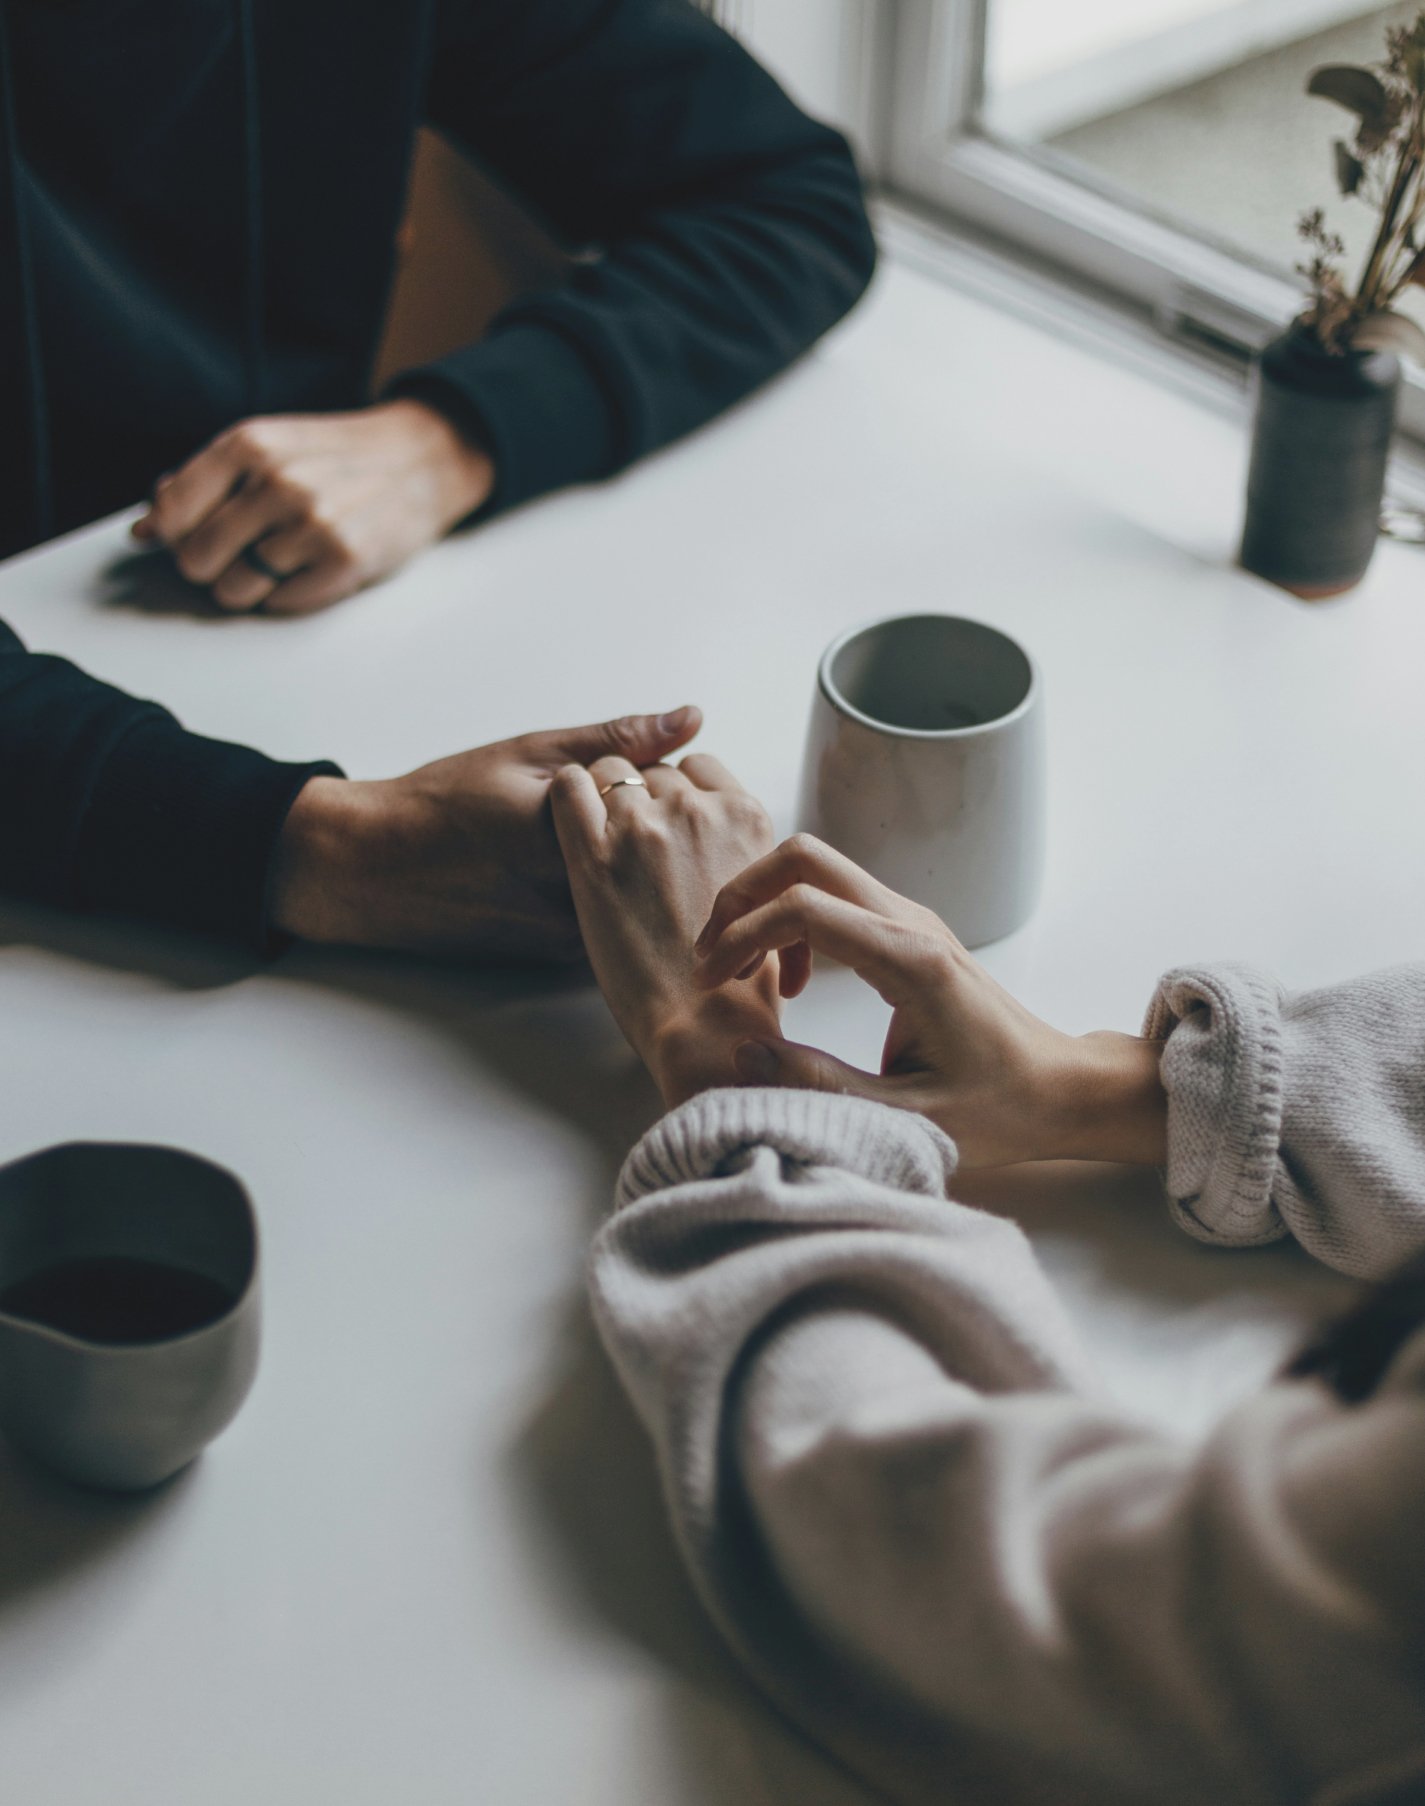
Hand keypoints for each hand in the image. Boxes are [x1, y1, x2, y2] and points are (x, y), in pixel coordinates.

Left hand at [132, 399, 494, 614]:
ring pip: (234, 591)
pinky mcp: (343, 562)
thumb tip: (143, 530)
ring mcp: (312, 524)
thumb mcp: (268, 445)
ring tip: (281, 560)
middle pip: (196, 560)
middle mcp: (277, 482)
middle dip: (211, 566)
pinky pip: (279, 604)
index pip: (170, 514)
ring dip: (250, 586)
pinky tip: (310, 568)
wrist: (421, 459)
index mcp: (249, 445)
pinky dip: (287, 595)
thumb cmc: (336, 457)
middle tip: (242, 552)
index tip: (191, 537)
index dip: (172, 536)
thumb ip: (202, 483)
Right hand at [270, 707, 701, 958]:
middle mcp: (582, 896)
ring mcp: (576, 935)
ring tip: (568, 842)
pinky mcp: (565, 957)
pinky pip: (618, 921)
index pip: (669, 805)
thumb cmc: (445, 804)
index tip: (625, 772)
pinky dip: (615, 896)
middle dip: (657, 827)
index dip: (657, 782)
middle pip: (665, 857)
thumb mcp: (530, 753)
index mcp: (578, 837)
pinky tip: (564, 873)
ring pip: (644, 894)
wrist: (378, 871)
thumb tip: (690, 718)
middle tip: (604, 805)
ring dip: (639, 867)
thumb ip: (616, 739)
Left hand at [549, 754, 780, 1107]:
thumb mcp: (765, 896)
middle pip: (654, 770)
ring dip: (602, 798)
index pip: (699, 767)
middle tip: (630, 846)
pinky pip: (568, 785)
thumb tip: (721, 843)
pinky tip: (568, 824)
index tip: (666, 821)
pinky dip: (566, 795)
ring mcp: (644, 827)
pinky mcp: (594, 854)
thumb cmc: (738, 979)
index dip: (678, 790)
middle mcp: (698, 811)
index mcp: (745, 817)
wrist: (705, 1024)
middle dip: (640, 798)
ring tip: (600, 843)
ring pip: (610, 770)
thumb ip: (742, 853)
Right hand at [692, 835, 1166, 1168]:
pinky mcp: (909, 930)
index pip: (803, 908)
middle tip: (713, 960)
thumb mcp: (905, 1117)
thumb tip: (744, 1056)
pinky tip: (792, 982)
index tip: (712, 983)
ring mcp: (913, 919)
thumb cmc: (998, 1109)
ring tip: (743, 973)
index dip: (741, 936)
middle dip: (742, 896)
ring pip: (817, 868)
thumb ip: (820, 1086)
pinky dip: (793, 920)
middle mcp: (911, 923)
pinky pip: (836, 896)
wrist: (1060, 1089)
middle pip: (804, 857)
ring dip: (765, 906)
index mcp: (911, 961)